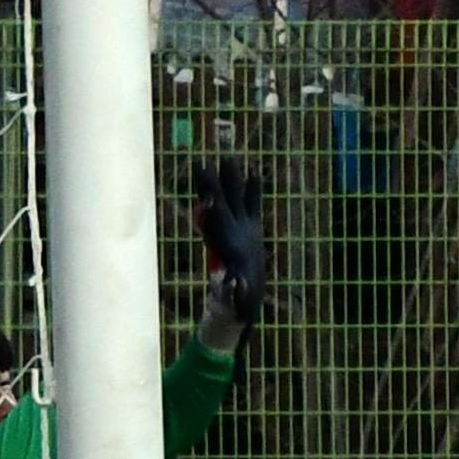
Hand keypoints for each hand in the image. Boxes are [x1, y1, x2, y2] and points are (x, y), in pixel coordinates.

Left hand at [195, 162, 270, 344]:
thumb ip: (237, 289)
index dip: (209, 204)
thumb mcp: (239, 295)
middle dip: (212, 185)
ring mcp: (240, 229)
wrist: (245, 297)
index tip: (203, 193)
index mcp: (224, 244)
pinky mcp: (252, 229)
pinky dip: (254, 190)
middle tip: (203, 163)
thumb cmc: (240, 299)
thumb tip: (237, 285)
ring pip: (234, 200)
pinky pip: (253, 205)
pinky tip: (256, 174)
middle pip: (219, 204)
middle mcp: (229, 232)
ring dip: (232, 181)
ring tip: (229, 159)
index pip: (214, 220)